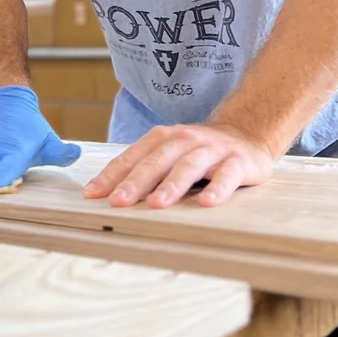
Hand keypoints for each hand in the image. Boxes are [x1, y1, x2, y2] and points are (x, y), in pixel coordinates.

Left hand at [82, 121, 273, 207]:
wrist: (245, 133)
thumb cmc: (198, 151)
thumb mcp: (169, 154)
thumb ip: (144, 170)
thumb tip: (107, 195)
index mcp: (162, 138)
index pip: (132, 157)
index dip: (111, 175)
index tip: (92, 195)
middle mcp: (184, 140)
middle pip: (156, 161)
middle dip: (135, 182)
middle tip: (118, 202)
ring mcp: (212, 149)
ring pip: (188, 166)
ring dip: (171, 185)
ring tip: (157, 204)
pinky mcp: (238, 161)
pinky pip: (227, 175)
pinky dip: (218, 188)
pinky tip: (208, 203)